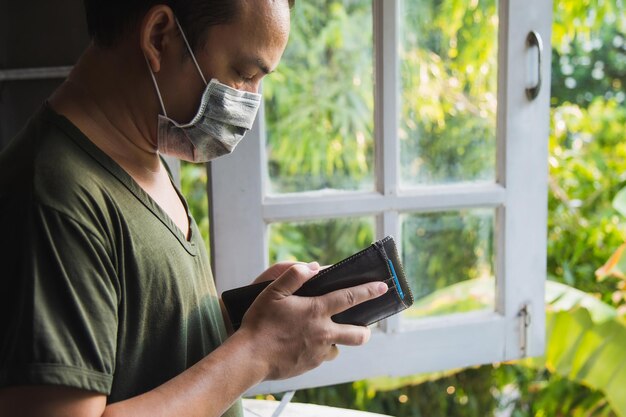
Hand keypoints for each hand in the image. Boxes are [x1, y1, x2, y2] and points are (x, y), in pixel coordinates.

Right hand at [236, 262, 387, 380]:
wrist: (249, 357)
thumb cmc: (260, 323)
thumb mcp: (273, 292)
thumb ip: (294, 275)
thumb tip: (313, 266)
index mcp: (316, 311)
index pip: (350, 297)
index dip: (369, 291)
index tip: (383, 286)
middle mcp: (323, 332)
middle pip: (358, 334)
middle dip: (366, 329)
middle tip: (365, 325)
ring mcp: (318, 351)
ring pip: (340, 347)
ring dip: (338, 340)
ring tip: (327, 334)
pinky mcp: (310, 364)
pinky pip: (323, 356)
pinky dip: (321, 350)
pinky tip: (307, 344)